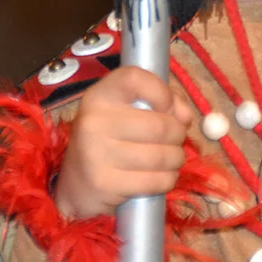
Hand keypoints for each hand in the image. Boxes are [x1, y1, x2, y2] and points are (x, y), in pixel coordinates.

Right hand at [54, 67, 192, 218]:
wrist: (77, 182)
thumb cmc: (112, 138)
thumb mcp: (129, 110)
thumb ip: (164, 100)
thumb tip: (185, 116)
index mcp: (100, 95)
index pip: (135, 78)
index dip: (162, 91)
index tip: (167, 107)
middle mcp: (94, 121)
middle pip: (159, 125)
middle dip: (178, 134)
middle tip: (175, 140)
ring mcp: (96, 154)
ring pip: (161, 156)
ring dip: (176, 159)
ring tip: (171, 159)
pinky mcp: (105, 184)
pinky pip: (155, 181)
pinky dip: (168, 179)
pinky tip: (161, 176)